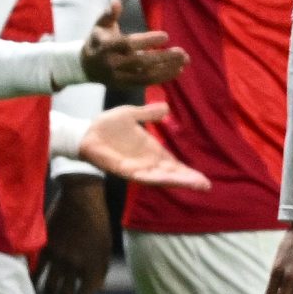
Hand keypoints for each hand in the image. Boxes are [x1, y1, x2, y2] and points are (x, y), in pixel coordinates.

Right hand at [35, 178, 111, 293]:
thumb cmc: (98, 223)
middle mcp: (75, 264)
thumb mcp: (105, 249)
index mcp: (93, 265)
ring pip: (49, 285)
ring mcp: (58, 256)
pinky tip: (33, 288)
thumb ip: (98, 271)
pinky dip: (34, 281)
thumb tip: (91, 291)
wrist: (82, 198)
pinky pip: (37, 269)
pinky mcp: (45, 246)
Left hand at [77, 101, 209, 189]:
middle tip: (206, 186)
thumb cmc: (107, 125)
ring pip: (160, 178)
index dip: (187, 172)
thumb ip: (148, 113)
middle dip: (187, 180)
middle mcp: (146, 163)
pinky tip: (168, 179)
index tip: (205, 180)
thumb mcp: (131, 114)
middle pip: (171, 174)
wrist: (86, 131)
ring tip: (194, 184)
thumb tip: (166, 107)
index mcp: (151, 151)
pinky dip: (156, 178)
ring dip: (176, 181)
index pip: (173, 165)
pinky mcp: (124, 170)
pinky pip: (142, 176)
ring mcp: (136, 168)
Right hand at [78, 4, 186, 87]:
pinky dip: (163, 77)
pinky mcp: (125, 85)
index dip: (147, 41)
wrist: (85, 66)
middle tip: (181, 52)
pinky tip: (177, 70)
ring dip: (167, 69)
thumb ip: (109, 14)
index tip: (166, 36)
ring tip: (184, 61)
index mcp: (107, 47)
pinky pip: (146, 83)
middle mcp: (113, 64)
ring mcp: (119, 77)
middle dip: (163, 58)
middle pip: (141, 62)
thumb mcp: (100, 25)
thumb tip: (116, 1)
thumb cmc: (98, 41)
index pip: (129, 44)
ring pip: (146, 75)